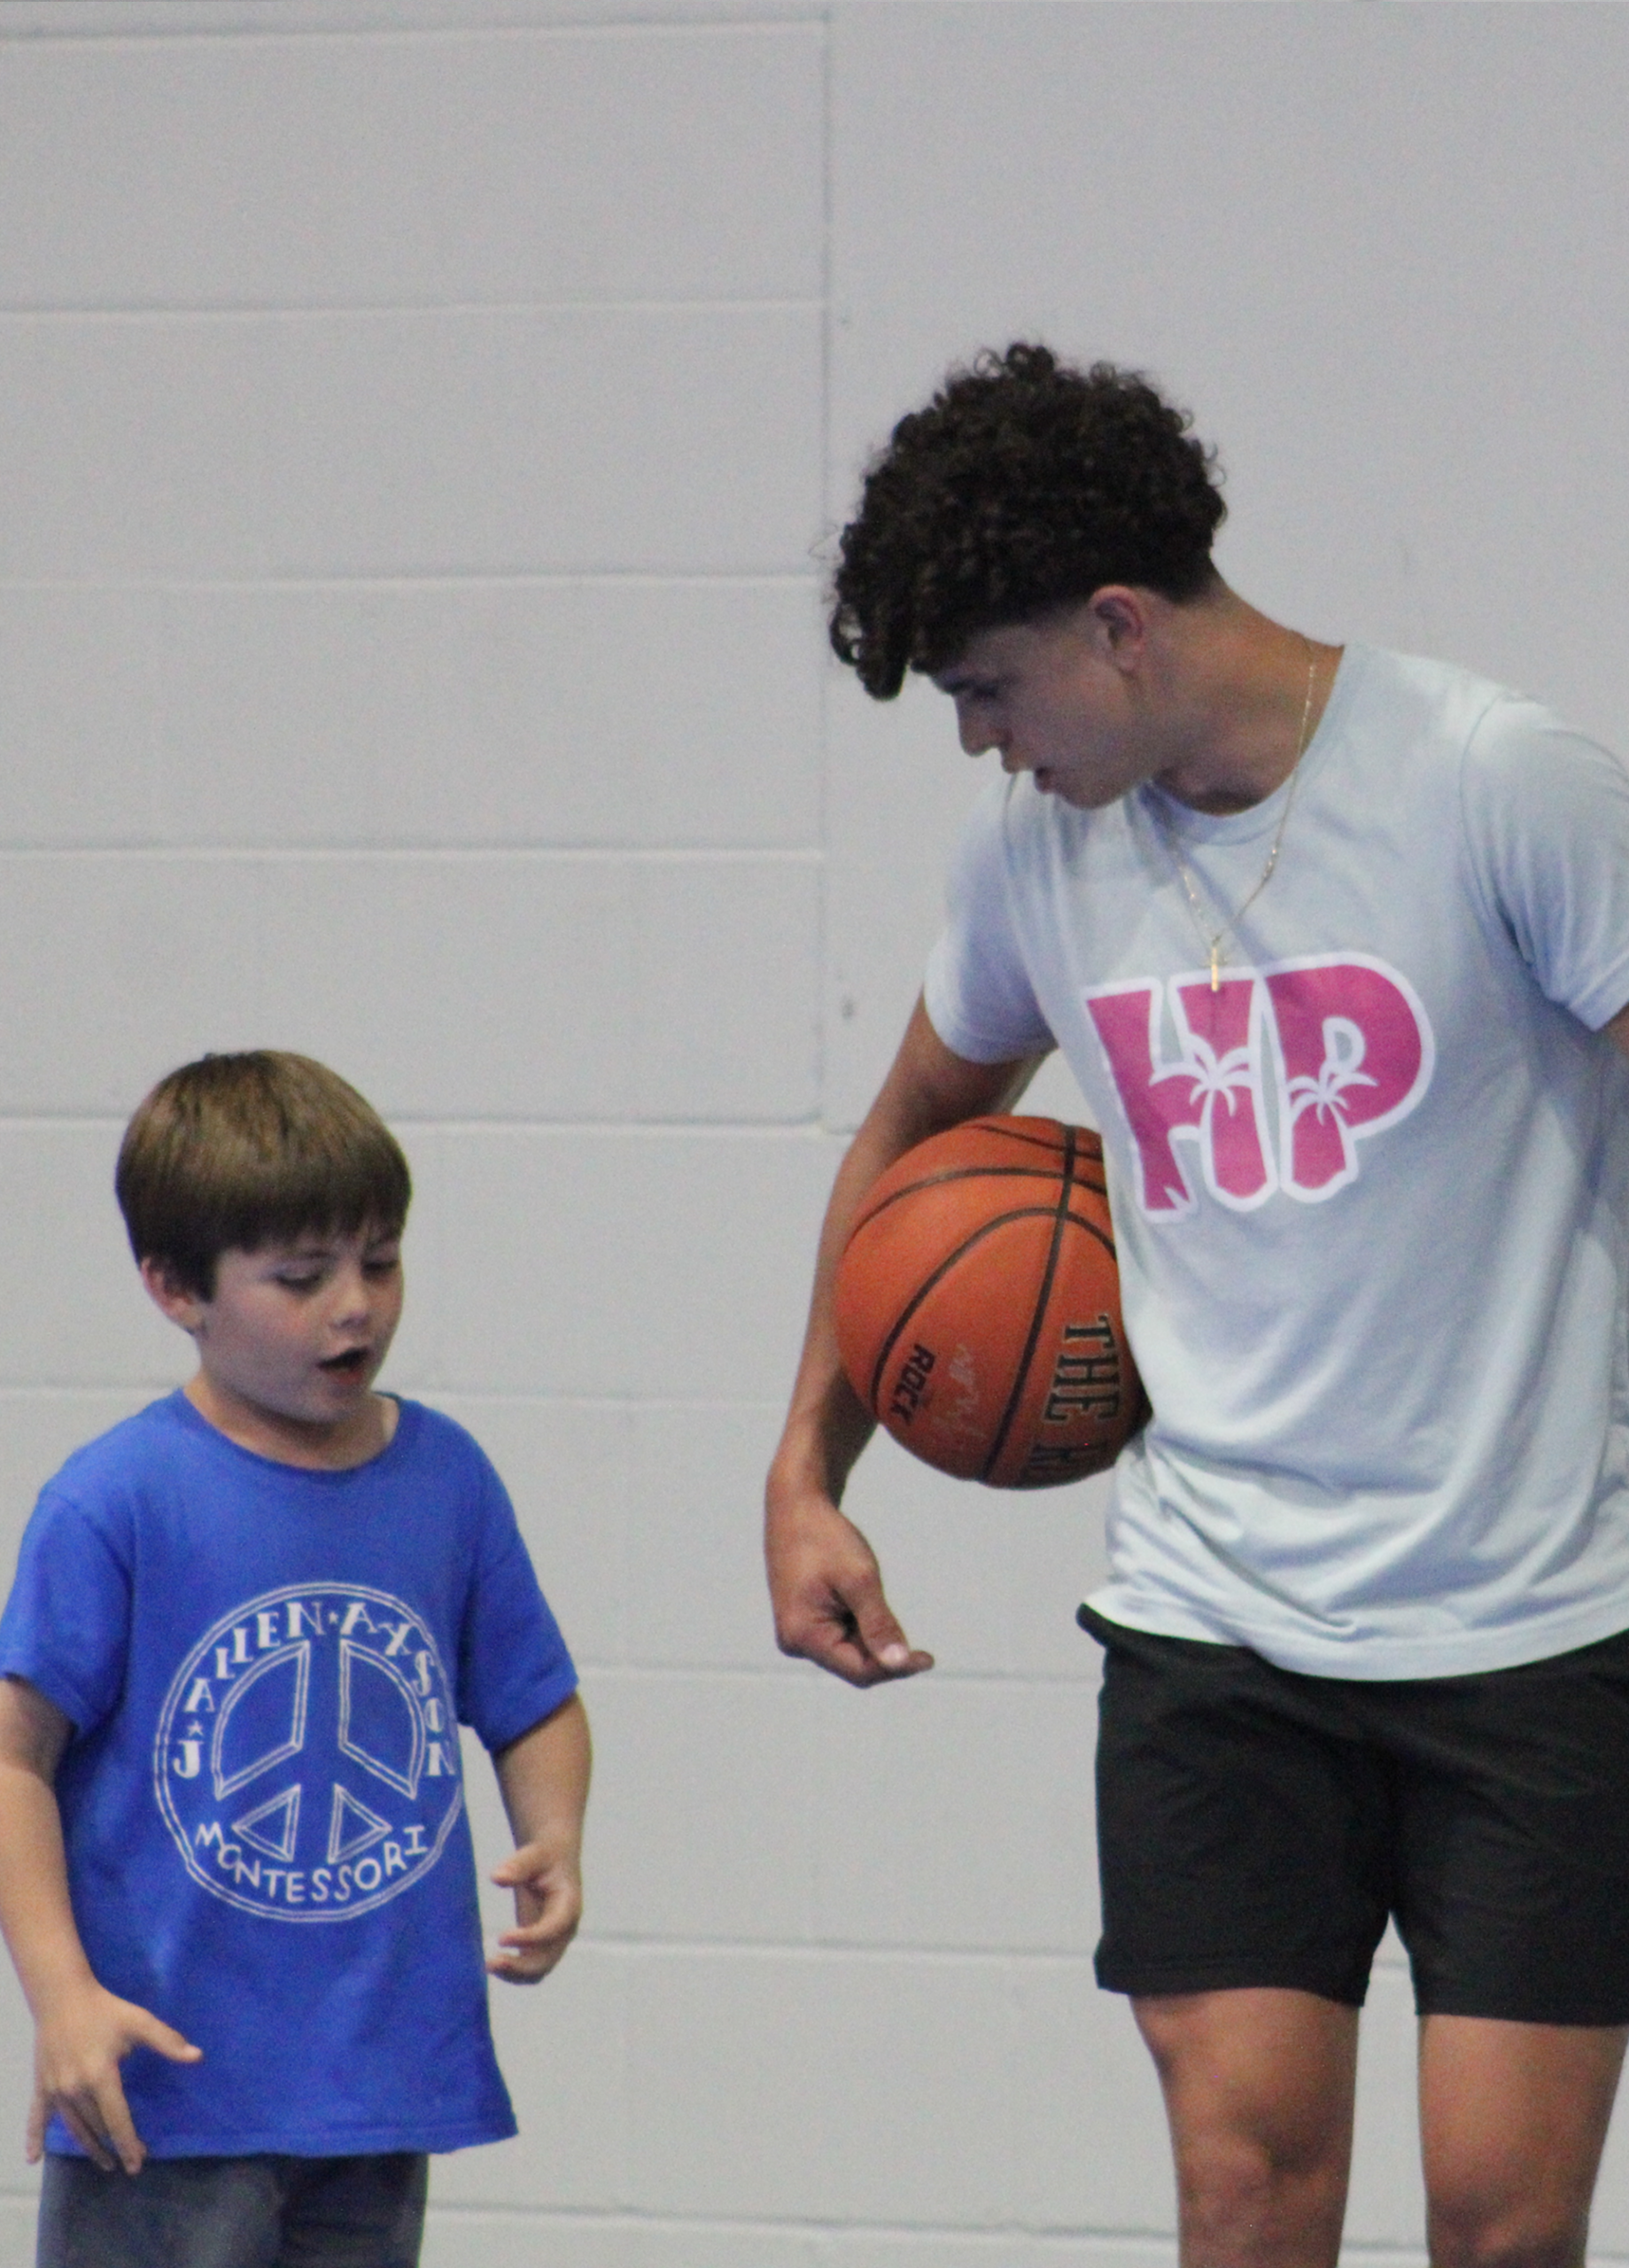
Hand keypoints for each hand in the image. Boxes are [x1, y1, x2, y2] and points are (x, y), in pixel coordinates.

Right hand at [29, 1980, 200, 2173]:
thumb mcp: (138, 2022)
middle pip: (97, 2127)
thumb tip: (197, 2056)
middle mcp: (75, 2090)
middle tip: (129, 2161)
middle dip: (115, 2146)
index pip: (117, 2120)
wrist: (62, 1997)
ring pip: (74, 2128)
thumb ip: (167, 2041)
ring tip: (104, 2163)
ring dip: (89, 2148)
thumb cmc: (104, 2010)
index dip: (128, 2143)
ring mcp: (56, 2090)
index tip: (137, 2163)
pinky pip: (37, 2117)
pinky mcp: (41, 2086)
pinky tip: (32, 2159)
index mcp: (100, 2076)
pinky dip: (34, 2138)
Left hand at [487, 1841, 582, 1983]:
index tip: (500, 1938)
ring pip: (539, 1970)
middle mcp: (565, 1928)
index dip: (529, 1938)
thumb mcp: (533, 1855)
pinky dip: (513, 1972)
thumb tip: (496, 1877)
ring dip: (515, 1973)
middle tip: (490, 1962)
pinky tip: (493, 1964)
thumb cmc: (544, 1856)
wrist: (553, 1859)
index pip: (552, 1929)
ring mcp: (555, 1940)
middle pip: (547, 1958)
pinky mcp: (542, 1946)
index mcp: (569, 1905)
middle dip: (520, 1965)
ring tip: (488, 1965)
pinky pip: (531, 1968)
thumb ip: (517, 1866)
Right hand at [765, 1487, 932, 1687]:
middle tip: (913, 1634)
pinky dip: (860, 1622)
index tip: (929, 1658)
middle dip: (883, 1649)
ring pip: (849, 1650)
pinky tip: (859, 1593)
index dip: (896, 1668)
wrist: (796, 1505)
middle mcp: (795, 1642)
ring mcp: (797, 1632)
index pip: (859, 1671)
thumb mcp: (860, 1579)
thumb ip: (879, 1624)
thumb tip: (899, 1663)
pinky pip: (840, 1635)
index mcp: (803, 1635)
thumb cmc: (826, 1538)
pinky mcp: (803, 1621)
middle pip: (853, 1664)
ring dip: (871, 1632)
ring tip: (868, 1590)